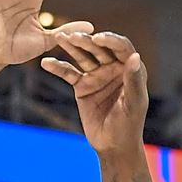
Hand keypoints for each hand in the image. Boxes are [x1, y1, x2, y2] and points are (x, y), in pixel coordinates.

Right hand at [41, 32, 147, 154]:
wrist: (113, 145)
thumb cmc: (129, 125)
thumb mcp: (134, 103)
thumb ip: (134, 80)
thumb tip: (135, 56)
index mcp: (130, 68)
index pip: (121, 47)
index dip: (110, 40)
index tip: (98, 39)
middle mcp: (113, 68)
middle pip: (99, 49)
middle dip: (86, 41)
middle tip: (73, 36)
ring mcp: (96, 75)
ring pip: (82, 57)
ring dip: (70, 47)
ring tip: (59, 37)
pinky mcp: (82, 86)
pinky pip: (68, 73)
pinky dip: (57, 67)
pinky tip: (46, 62)